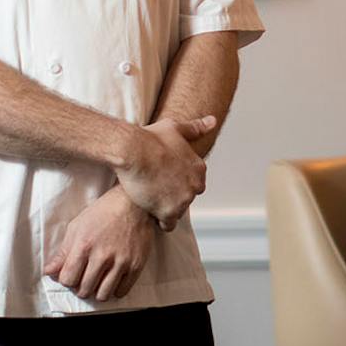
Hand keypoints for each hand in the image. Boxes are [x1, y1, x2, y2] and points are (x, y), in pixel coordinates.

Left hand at [44, 188, 154, 300]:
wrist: (132, 203)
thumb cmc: (102, 213)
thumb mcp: (77, 227)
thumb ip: (63, 252)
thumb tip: (49, 272)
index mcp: (84, 245)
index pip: (68, 279)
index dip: (67, 280)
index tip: (72, 275)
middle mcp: (102, 256)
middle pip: (84, 290)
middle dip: (81, 288)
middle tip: (85, 279)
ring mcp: (120, 262)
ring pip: (103, 295)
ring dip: (97, 292)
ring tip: (99, 281)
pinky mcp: (136, 265)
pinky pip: (122, 292)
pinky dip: (115, 290)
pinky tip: (113, 279)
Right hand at [116, 115, 215, 230]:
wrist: (133, 151)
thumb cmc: (151, 138)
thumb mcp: (175, 128)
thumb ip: (195, 128)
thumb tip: (212, 121)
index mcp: (199, 168)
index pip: (193, 182)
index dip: (177, 180)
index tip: (164, 176)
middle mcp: (196, 185)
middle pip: (186, 197)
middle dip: (173, 195)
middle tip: (154, 187)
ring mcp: (184, 200)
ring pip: (177, 211)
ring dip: (166, 207)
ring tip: (150, 197)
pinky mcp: (169, 212)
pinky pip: (168, 224)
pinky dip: (161, 221)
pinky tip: (150, 211)